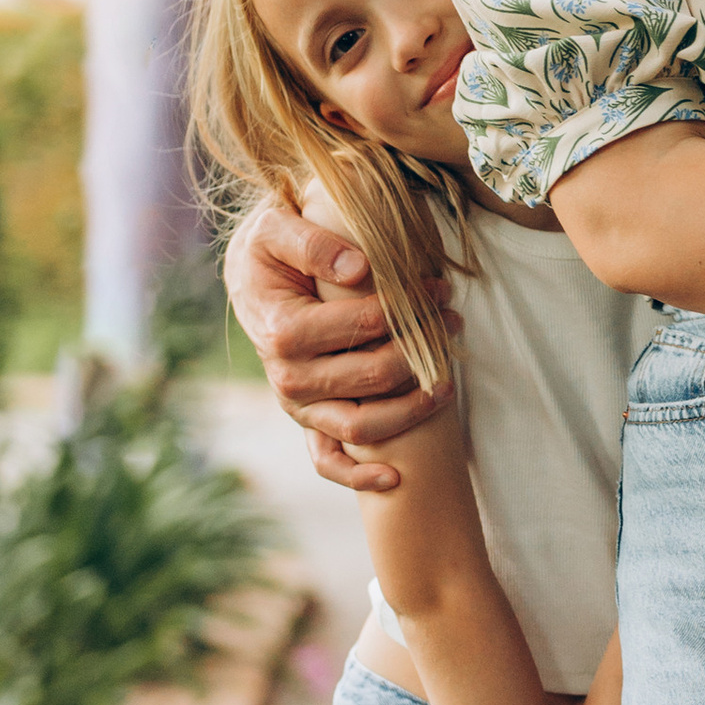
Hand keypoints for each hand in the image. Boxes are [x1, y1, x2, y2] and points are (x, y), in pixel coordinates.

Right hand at [225, 193, 449, 494]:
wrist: (252, 274)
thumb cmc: (271, 247)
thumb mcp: (277, 227)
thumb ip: (314, 244)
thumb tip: (361, 270)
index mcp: (280, 330)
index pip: (357, 327)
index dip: (405, 310)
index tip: (438, 290)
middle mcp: (286, 376)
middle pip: (367, 377)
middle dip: (419, 352)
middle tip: (452, 321)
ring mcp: (297, 403)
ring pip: (357, 426)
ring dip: (409, 411)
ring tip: (448, 384)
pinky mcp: (307, 418)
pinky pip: (327, 461)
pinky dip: (358, 476)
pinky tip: (396, 478)